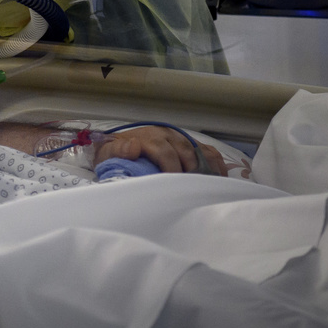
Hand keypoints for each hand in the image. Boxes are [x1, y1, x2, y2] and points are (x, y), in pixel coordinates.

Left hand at [95, 126, 225, 174]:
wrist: (117, 144)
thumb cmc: (115, 153)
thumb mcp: (108, 152)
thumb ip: (117, 150)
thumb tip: (133, 147)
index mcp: (149, 137)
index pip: (165, 152)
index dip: (172, 169)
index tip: (174, 186)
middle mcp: (167, 135)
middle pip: (186, 152)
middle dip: (192, 172)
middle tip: (195, 192)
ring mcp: (181, 138)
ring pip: (201, 150)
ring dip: (208, 168)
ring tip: (211, 187)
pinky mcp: (189, 142)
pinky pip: (208, 151)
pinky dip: (217, 164)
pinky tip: (220, 180)